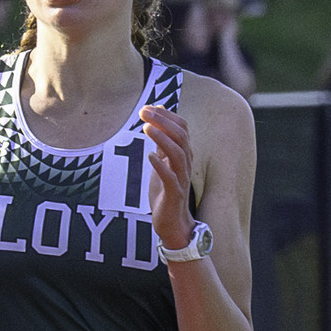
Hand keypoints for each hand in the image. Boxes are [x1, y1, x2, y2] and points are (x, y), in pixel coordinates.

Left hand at [141, 105, 196, 253]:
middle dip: (163, 121)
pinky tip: (150, 156)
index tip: (149, 106)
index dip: (167, 115)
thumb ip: (161, 145)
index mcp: (183, 155)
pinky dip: (161, 165)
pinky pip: (171, 178)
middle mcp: (185, 164)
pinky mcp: (175, 195)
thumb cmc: (167, 193)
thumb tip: (156, 121)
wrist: (173, 224)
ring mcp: (181, 179)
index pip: (181, 128)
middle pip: (180, 136)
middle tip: (144, 111)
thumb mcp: (162, 165)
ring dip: (162, 139)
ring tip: (147, 128)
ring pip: (178, 154)